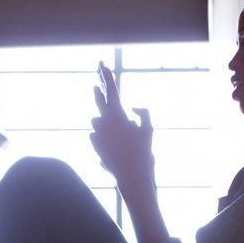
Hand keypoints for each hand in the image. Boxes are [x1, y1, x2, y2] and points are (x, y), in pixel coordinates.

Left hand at [90, 61, 154, 193]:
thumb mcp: (149, 129)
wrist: (132, 176)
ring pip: (98, 121)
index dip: (107, 78)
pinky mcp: (94, 146)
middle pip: (99, 102)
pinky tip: (112, 145)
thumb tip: (133, 107)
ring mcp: (97, 135)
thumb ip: (143, 113)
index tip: (102, 66)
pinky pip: (96, 136)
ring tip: (115, 130)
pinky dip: (102, 136)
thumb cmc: (143, 152)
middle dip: (99, 92)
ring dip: (103, 120)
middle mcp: (105, 123)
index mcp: (118, 116)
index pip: (111, 92)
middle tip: (97, 85)